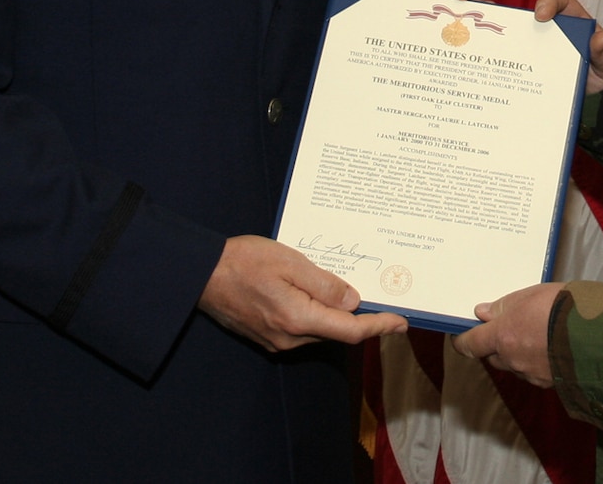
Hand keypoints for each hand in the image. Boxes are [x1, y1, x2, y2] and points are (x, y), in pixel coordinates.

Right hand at [198, 235, 406, 351]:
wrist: (201, 274)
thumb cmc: (242, 262)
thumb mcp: (290, 262)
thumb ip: (324, 284)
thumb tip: (352, 302)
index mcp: (298, 319)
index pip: (350, 331)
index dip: (379, 327)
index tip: (401, 323)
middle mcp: (289, 337)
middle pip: (336, 331)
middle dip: (359, 317)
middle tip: (381, 295)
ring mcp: (276, 339)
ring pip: (319, 329)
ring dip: (335, 313)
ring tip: (348, 288)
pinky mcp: (267, 335)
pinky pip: (302, 327)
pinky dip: (316, 313)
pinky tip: (317, 293)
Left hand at [451, 282, 562, 386]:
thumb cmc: (568, 307)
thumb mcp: (534, 294)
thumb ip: (505, 305)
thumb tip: (483, 312)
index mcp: (504, 336)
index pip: (470, 344)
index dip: (463, 340)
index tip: (461, 335)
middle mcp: (513, 359)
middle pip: (493, 356)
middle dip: (496, 344)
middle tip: (510, 326)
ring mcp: (531, 374)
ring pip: (514, 365)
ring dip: (518, 353)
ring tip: (538, 334)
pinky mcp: (549, 383)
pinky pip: (534, 373)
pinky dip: (536, 362)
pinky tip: (551, 347)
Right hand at [532, 0, 602, 93]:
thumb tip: (600, 38)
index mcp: (576, 19)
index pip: (559, 2)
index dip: (548, 3)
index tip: (541, 14)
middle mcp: (559, 31)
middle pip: (537, 21)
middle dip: (528, 27)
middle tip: (525, 39)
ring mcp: (550, 48)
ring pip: (532, 43)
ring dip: (526, 51)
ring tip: (524, 62)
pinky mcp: (546, 66)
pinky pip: (535, 66)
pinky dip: (529, 71)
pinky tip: (527, 80)